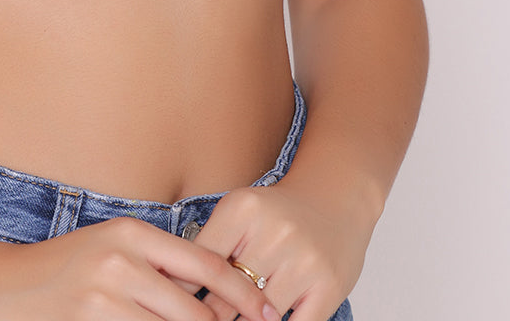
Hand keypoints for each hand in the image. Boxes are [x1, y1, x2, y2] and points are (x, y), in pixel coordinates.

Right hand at [0, 215, 274, 320]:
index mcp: (133, 234)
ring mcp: (105, 297)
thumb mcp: (109, 250)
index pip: (208, 267)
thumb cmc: (58, 272)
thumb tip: (209, 297)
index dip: (245, 296)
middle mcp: (123, 261)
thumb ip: (155, 267)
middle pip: (197, 312)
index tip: (266, 314)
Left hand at [176, 180, 370, 320]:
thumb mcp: (239, 214)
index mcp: (243, 209)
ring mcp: (304, 261)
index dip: (185, 289)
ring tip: (230, 318)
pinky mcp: (328, 287)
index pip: (203, 262)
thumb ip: (211, 246)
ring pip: (259, 315)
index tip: (174, 304)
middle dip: (211, 314)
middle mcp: (274, 232)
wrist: (335, 199)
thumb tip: (175, 287)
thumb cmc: (276, 213)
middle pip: (229, 293)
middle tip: (196, 316)